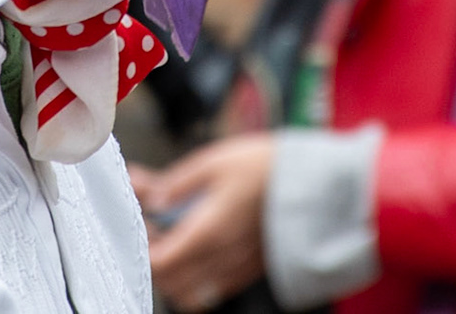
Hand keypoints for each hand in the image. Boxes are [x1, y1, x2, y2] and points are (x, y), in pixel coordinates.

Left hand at [136, 134, 275, 311]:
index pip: (158, 263)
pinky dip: (196, 277)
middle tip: (152, 229)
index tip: (139, 225)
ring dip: (174, 273)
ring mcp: (236, 269)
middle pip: (170, 283)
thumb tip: (147, 194)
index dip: (141, 247)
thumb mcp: (212, 162)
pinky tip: (199, 248)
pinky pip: (213, 289)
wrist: (316, 183)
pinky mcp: (250, 271)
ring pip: (190, 293)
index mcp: (206, 233)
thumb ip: (175, 185)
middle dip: (154, 260)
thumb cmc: (268, 170)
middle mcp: (220, 259)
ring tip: (174, 240)